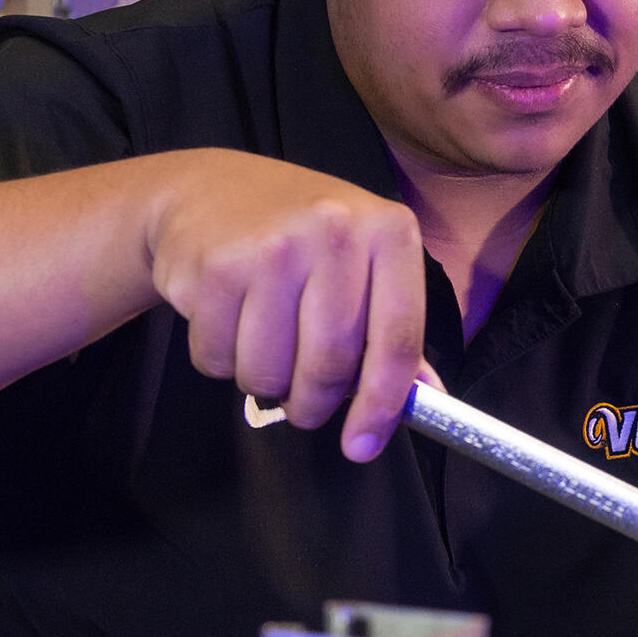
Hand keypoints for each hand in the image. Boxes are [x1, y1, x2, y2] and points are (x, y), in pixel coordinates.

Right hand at [146, 150, 426, 459]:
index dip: (383, 406)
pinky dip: (221, 362)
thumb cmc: (303, 236)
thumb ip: (395, 331)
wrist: (210, 189)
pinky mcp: (214, 266)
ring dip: (265, 385)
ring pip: (269, 373)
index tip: (364, 447)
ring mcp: (272, 246)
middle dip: (315, 403)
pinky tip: (228, 323)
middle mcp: (335, 231)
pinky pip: (217, 359)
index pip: (399, 340)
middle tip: (304, 402)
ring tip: (265, 348)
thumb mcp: (364, 261)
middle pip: (332, 365)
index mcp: (389, 232)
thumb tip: (427, 401)